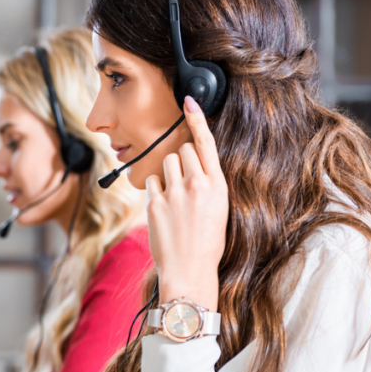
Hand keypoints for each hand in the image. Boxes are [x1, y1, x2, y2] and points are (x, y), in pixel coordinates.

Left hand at [146, 95, 227, 312]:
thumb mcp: (218, 209)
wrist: (189, 270)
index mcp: (217, 185)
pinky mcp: (155, 203)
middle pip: (184, 150)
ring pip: (167, 162)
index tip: (188, 100)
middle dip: (183, 161)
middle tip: (186, 185)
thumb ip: (207, 183)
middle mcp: (196, 184)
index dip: (196, 119)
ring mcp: (174, 193)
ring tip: (176, 198)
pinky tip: (164, 207)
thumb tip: (193, 163)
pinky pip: (152, 181)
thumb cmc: (206, 243)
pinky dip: (155, 189)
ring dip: (169, 173)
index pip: (206, 142)